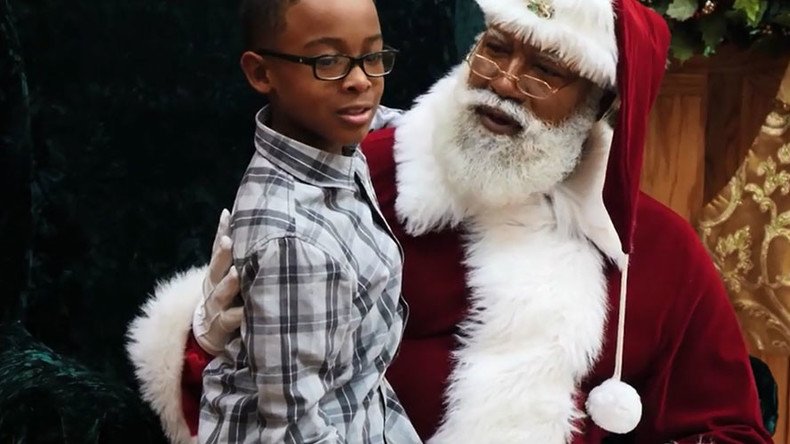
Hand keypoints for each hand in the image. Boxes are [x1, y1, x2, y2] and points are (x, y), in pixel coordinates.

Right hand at [192, 209, 242, 354]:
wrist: (209, 331)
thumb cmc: (227, 297)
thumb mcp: (228, 276)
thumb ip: (237, 257)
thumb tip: (249, 225)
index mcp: (215, 271)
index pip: (217, 247)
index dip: (221, 231)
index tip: (227, 214)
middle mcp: (213, 285)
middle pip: (215, 267)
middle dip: (222, 254)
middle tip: (228, 241)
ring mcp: (216, 305)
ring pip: (220, 293)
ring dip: (228, 283)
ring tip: (235, 273)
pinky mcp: (222, 324)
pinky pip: (231, 319)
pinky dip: (239, 314)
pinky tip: (247, 309)